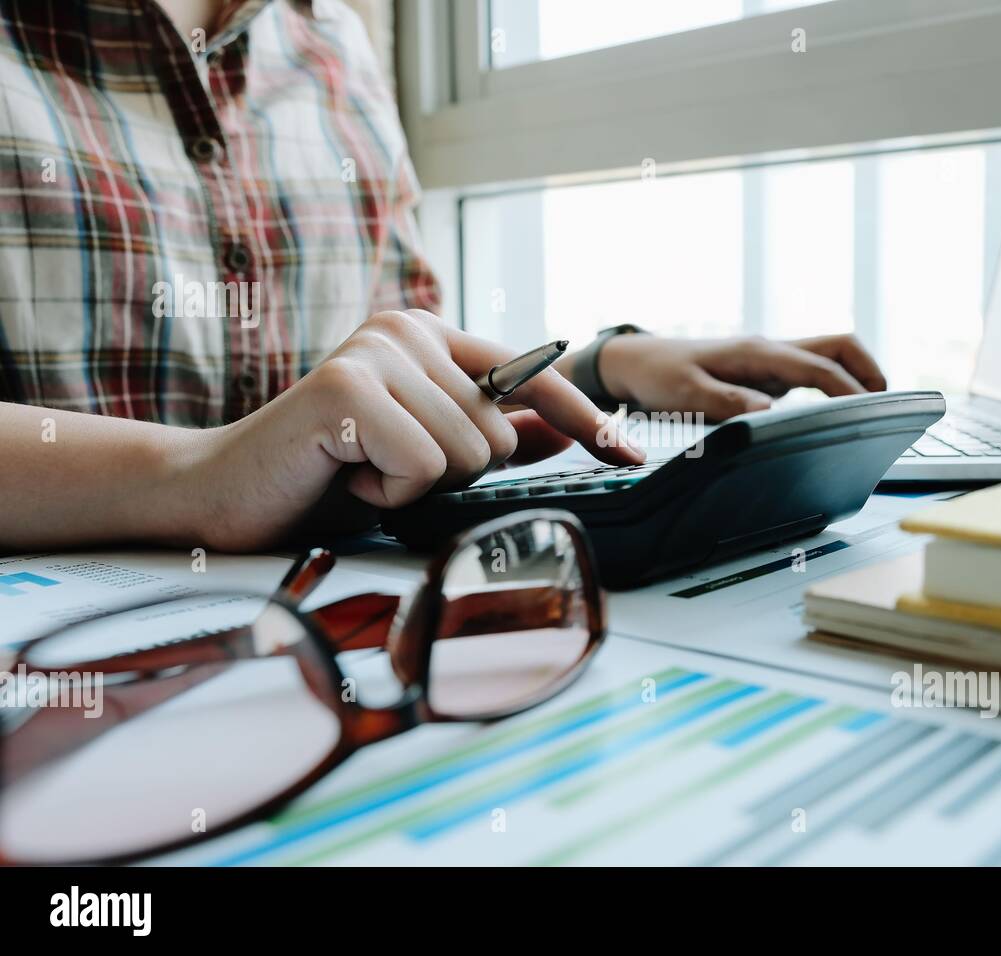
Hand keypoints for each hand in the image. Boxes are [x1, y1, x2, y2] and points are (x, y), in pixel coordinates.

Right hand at [182, 309, 642, 549]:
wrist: (226, 493)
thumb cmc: (328, 476)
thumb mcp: (425, 457)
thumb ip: (492, 437)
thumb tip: (565, 433)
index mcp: (428, 338)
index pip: (529, 375)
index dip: (583, 418)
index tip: (629, 451)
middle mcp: (406, 331)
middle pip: (499, 434)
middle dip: (450, 475)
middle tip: (384, 471)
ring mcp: (377, 353)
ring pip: (469, 453)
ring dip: (416, 488)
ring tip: (361, 472)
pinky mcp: (348, 388)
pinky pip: (424, 467)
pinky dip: (388, 495)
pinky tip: (345, 476)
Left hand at [596, 333, 886, 419]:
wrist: (636, 363)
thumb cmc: (659, 376)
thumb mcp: (687, 395)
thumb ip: (728, 404)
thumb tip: (770, 415)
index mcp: (757, 353)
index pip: (819, 368)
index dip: (850, 390)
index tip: (870, 414)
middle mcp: (770, 350)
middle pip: (838, 345)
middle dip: (869, 369)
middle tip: (888, 403)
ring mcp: (769, 359)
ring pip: (827, 355)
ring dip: (854, 374)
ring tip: (872, 409)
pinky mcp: (763, 371)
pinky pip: (809, 371)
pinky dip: (832, 384)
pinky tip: (835, 411)